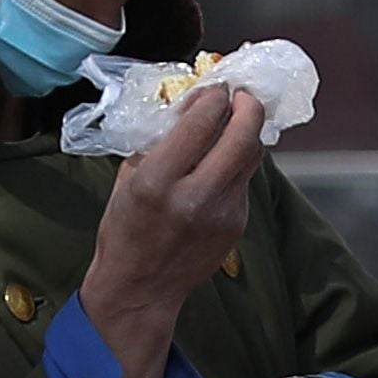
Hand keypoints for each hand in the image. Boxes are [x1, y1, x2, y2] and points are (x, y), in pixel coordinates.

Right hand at [76, 85, 261, 377]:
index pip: (202, 122)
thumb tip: (189, 106)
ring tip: (235, 120)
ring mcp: (223, 213)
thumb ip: (160, 142)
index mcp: (158, 181)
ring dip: (247, 131)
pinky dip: (237, 163)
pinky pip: (245, 180)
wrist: (141, 289)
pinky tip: (222, 161)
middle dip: (247, 105)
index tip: (214, 87)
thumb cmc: (125, 230)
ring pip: (253, 156)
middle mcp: (196, 196)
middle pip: (243, 135)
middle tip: (240, 94)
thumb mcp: (128, 179)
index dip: (214, 96)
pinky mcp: (238, 225)